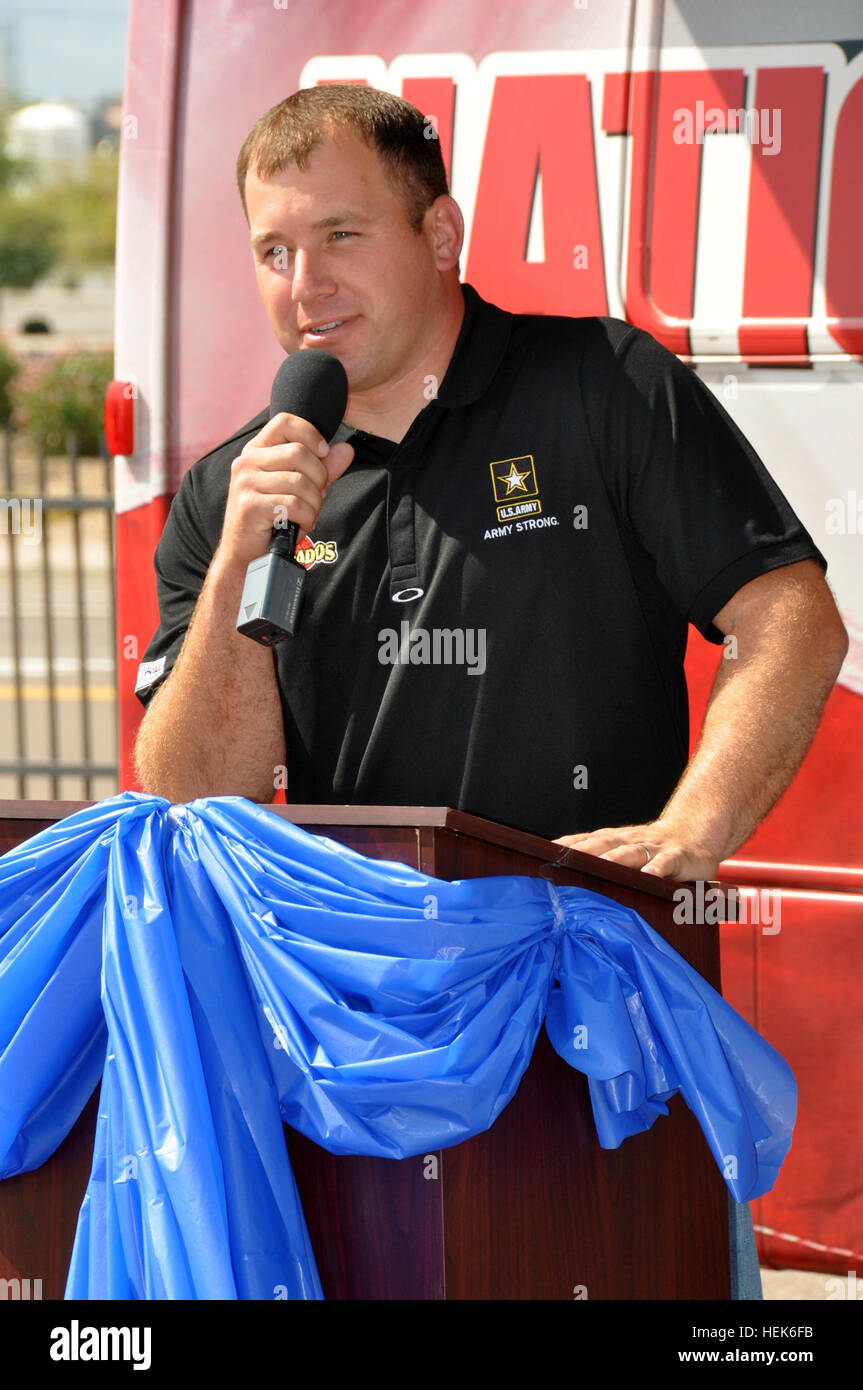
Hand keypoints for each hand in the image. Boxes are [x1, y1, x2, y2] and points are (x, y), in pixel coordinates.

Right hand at [217, 411, 354, 570]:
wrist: (246, 555)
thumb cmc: (273, 519)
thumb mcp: (299, 488)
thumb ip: (322, 467)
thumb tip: (346, 449)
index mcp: (256, 451)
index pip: (285, 422)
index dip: (310, 433)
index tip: (323, 453)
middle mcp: (246, 462)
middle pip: (299, 452)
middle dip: (319, 478)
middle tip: (316, 497)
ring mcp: (245, 483)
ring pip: (300, 481)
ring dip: (313, 503)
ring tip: (307, 514)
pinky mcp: (250, 505)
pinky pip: (294, 504)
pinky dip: (306, 517)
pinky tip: (301, 524)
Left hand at [551, 818, 721, 881]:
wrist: (692, 835)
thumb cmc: (649, 849)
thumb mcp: (622, 852)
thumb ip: (597, 861)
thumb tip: (561, 873)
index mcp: (613, 841)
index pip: (585, 842)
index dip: (566, 847)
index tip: (544, 854)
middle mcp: (630, 841)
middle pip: (603, 844)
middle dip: (584, 852)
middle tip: (564, 860)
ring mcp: (654, 847)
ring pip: (633, 851)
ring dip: (618, 858)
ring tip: (605, 866)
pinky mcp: (678, 856)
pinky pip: (668, 861)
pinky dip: (659, 867)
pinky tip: (651, 874)